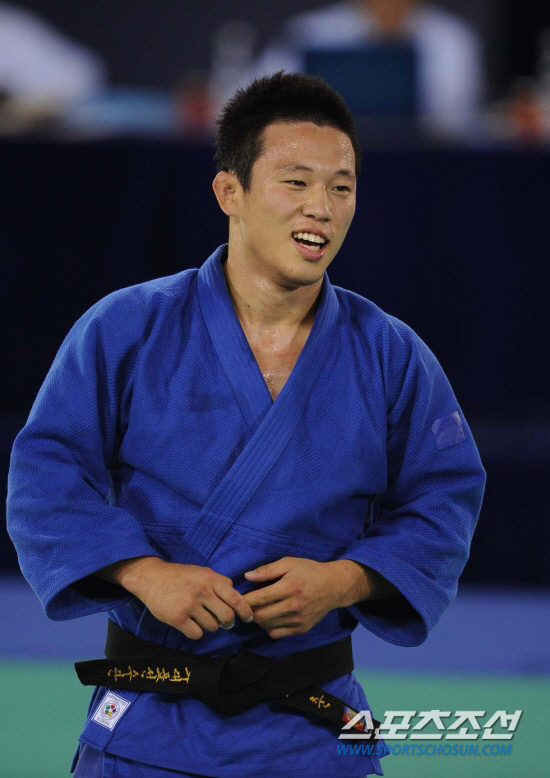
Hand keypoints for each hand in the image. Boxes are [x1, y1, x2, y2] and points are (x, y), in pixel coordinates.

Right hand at [98, 557, 253, 640]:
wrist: (152, 577)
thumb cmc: (181, 576)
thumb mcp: (203, 572)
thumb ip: (220, 582)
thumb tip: (238, 595)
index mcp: (210, 579)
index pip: (236, 598)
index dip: (245, 611)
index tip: (249, 618)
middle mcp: (202, 592)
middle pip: (227, 616)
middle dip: (228, 622)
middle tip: (224, 622)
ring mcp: (189, 606)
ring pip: (212, 627)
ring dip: (210, 625)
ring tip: (200, 617)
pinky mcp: (177, 618)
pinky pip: (197, 634)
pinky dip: (196, 632)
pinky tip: (190, 624)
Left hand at [243, 557, 366, 638]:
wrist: (334, 586)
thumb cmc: (310, 571)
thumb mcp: (290, 563)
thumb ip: (268, 570)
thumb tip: (247, 576)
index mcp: (290, 587)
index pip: (261, 598)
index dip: (246, 600)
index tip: (237, 598)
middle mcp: (294, 606)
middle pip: (261, 616)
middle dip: (249, 611)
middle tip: (245, 605)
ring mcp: (298, 619)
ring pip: (267, 626)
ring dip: (259, 619)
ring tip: (259, 609)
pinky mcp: (301, 628)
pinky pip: (276, 633)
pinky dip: (269, 627)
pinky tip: (271, 616)